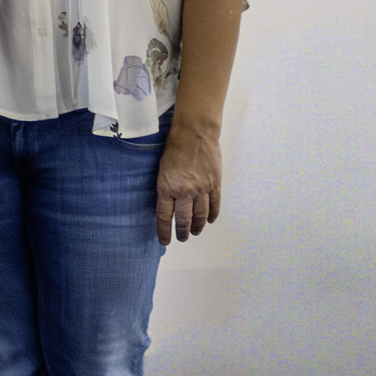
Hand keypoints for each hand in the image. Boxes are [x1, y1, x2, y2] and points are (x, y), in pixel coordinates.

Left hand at [154, 118, 222, 243]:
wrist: (194, 134)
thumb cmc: (175, 148)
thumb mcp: (161, 169)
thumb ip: (165, 188)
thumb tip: (168, 204)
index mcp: (167, 187)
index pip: (164, 216)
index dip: (164, 231)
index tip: (164, 241)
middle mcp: (184, 191)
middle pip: (183, 219)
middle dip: (182, 232)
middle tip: (182, 238)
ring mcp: (202, 189)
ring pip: (200, 215)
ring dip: (197, 226)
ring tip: (195, 232)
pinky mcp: (214, 184)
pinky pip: (214, 204)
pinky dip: (212, 215)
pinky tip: (210, 220)